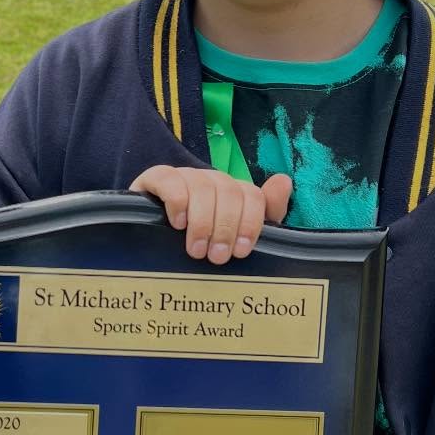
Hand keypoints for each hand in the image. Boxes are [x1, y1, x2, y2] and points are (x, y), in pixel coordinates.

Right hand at [131, 166, 291, 264]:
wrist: (150, 247)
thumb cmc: (199, 245)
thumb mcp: (233, 238)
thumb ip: (265, 214)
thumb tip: (284, 181)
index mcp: (233, 194)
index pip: (252, 195)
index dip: (250, 222)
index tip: (242, 251)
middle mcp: (211, 181)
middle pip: (229, 190)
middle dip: (226, 226)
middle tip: (217, 257)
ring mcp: (184, 177)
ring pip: (202, 185)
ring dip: (202, 220)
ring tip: (196, 250)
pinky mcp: (155, 179)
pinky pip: (169, 178)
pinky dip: (177, 200)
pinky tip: (177, 223)